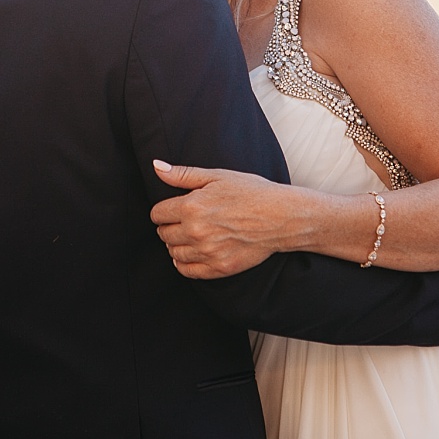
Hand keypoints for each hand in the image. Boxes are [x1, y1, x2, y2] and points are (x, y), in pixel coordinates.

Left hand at [150, 160, 295, 278]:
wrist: (281, 216)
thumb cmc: (252, 192)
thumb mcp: (217, 176)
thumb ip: (183, 174)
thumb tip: (156, 167)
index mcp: (191, 207)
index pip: (157, 214)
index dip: (164, 210)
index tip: (175, 208)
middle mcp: (195, 231)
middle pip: (163, 234)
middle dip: (170, 226)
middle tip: (187, 220)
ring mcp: (207, 252)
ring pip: (173, 252)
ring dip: (178, 244)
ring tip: (193, 234)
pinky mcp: (218, 268)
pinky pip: (186, 270)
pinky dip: (185, 263)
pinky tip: (194, 252)